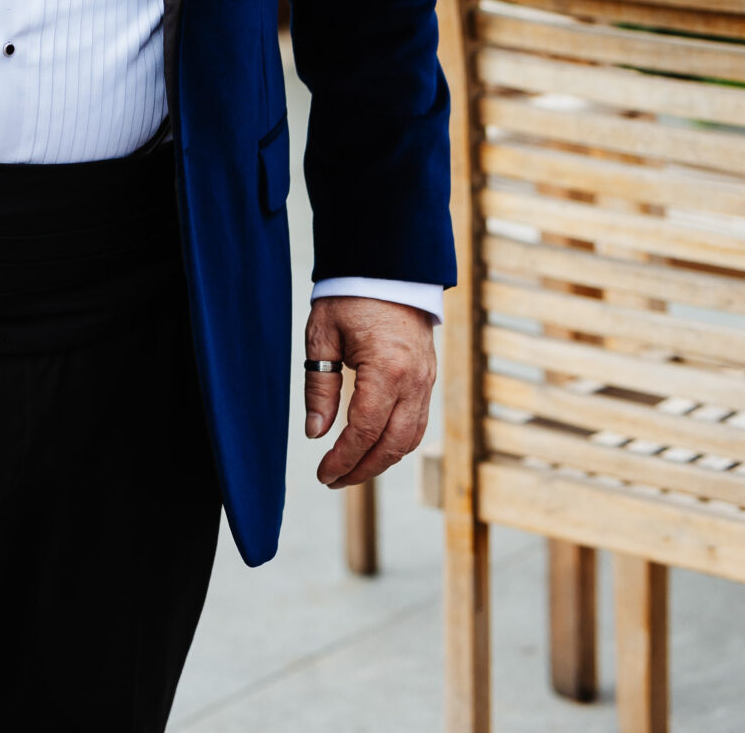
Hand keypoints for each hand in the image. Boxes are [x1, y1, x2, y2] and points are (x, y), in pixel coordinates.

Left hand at [303, 296, 435, 488]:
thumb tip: (316, 433)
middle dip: (362, 469)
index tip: (323, 474)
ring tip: (350, 470)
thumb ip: (320, 386)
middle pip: (392, 445)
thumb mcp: (323, 335)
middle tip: (333, 480)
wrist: (389, 265)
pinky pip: (417, 423)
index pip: (365, 431)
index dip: (344, 459)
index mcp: (387, 370)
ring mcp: (426, 381)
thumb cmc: (351, 295)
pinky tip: (373, 447)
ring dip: (381, 461)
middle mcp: (414, 381)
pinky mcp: (428, 377)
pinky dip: (396, 443)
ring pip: (409, 439)